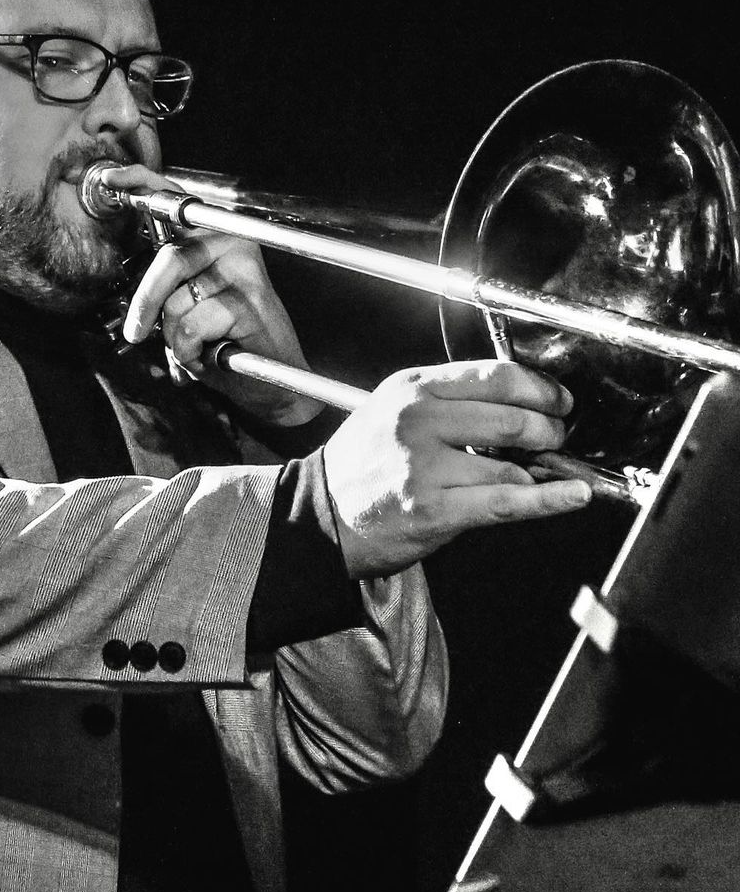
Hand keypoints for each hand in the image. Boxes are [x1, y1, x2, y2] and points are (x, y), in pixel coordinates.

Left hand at [116, 165, 319, 424]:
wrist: (276, 379)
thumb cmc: (228, 340)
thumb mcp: (191, 303)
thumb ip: (168, 280)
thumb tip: (128, 267)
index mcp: (216, 235)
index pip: (175, 199)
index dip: (140, 184)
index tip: (109, 179)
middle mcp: (233, 242)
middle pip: (168, 260)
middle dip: (146, 304)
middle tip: (136, 332)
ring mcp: (244, 270)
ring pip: (175, 302)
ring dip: (175, 337)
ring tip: (199, 345)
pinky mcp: (249, 302)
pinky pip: (191, 327)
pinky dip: (190, 352)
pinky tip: (213, 354)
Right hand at [322, 359, 590, 577]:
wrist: (320, 516)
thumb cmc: (360, 466)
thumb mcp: (392, 410)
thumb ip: (447, 400)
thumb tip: (518, 406)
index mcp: (412, 388)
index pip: (494, 376)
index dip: (539, 388)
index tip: (558, 399)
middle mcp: (417, 420)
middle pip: (510, 417)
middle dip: (548, 430)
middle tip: (556, 438)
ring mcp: (424, 465)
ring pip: (510, 464)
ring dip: (543, 471)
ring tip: (551, 473)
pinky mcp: (433, 508)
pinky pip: (505, 502)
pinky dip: (548, 500)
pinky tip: (572, 495)